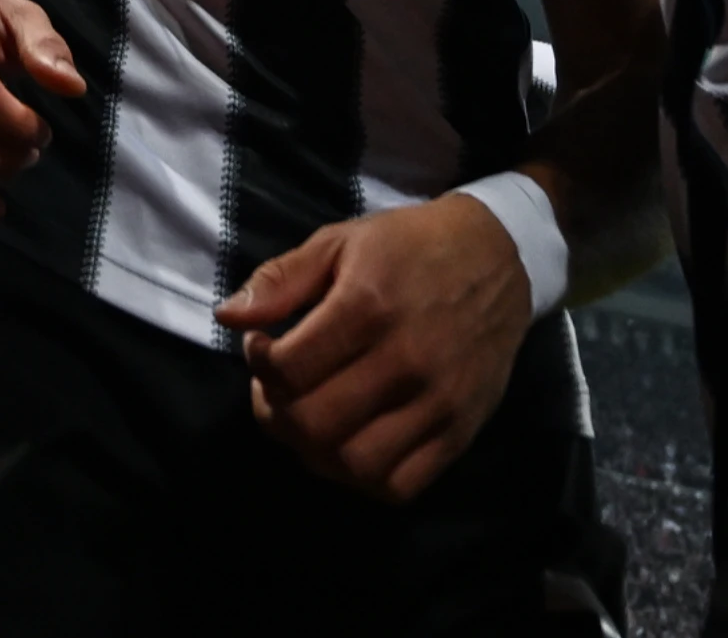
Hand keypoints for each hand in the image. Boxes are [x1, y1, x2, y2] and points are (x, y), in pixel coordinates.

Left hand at [217, 196, 531, 504]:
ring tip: (312, 420)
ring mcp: (437, 402)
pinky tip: (352, 442)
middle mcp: (405, 360)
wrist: (500, 259)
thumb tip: (227, 317)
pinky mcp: (459, 431)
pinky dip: (363, 478)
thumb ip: (281, 279)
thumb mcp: (341, 242)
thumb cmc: (409, 248)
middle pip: (314, 424)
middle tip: (279, 392)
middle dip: (278, 414)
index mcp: (369, 305)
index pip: (287, 369)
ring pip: (353, 464)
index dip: (258, 365)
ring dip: (315, 452)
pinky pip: (400, 485)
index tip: (264, 348)